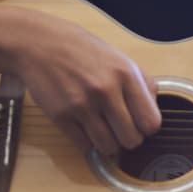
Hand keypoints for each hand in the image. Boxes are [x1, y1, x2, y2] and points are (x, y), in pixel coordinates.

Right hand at [6, 11, 161, 155]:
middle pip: (132, 140)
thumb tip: (153, 110)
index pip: (151, 122)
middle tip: (120, 129)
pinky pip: (84, 145)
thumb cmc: (81, 50)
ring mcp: (81, 105)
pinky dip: (86, 141)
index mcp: (126, 75)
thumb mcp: (120, 58)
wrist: (39, 43)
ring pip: (108, 147)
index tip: (139, 124)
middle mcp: (106, 90)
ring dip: (108, 143)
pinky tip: (84, 127)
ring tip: (103, 129)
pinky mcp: (60, 116)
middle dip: (128, 138)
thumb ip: (142, 83)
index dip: (147, 128)